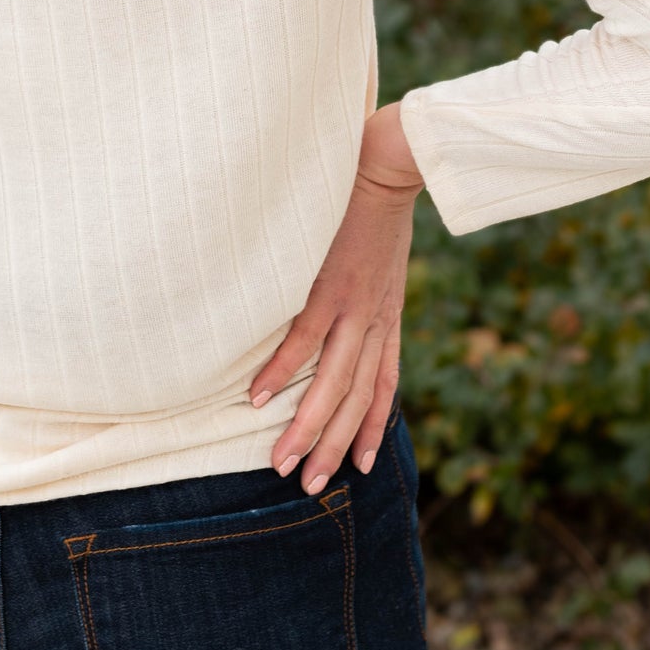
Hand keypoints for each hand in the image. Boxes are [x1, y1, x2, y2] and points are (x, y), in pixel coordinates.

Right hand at [249, 101, 423, 490]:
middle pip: (356, 399)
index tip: (362, 467)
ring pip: (333, 383)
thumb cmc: (379, 204)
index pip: (385, 386)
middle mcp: (374, 320)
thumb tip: (348, 298)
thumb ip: (368, 286)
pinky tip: (256, 397)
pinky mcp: (330, 285)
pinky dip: (280, 371)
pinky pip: (303, 339)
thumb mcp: (384, 258)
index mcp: (387, 316)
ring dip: (308, 427)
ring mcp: (353, 305)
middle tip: (307, 486)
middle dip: (333, 447)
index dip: (375, 428)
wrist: (393, 163)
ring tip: (282, 462)